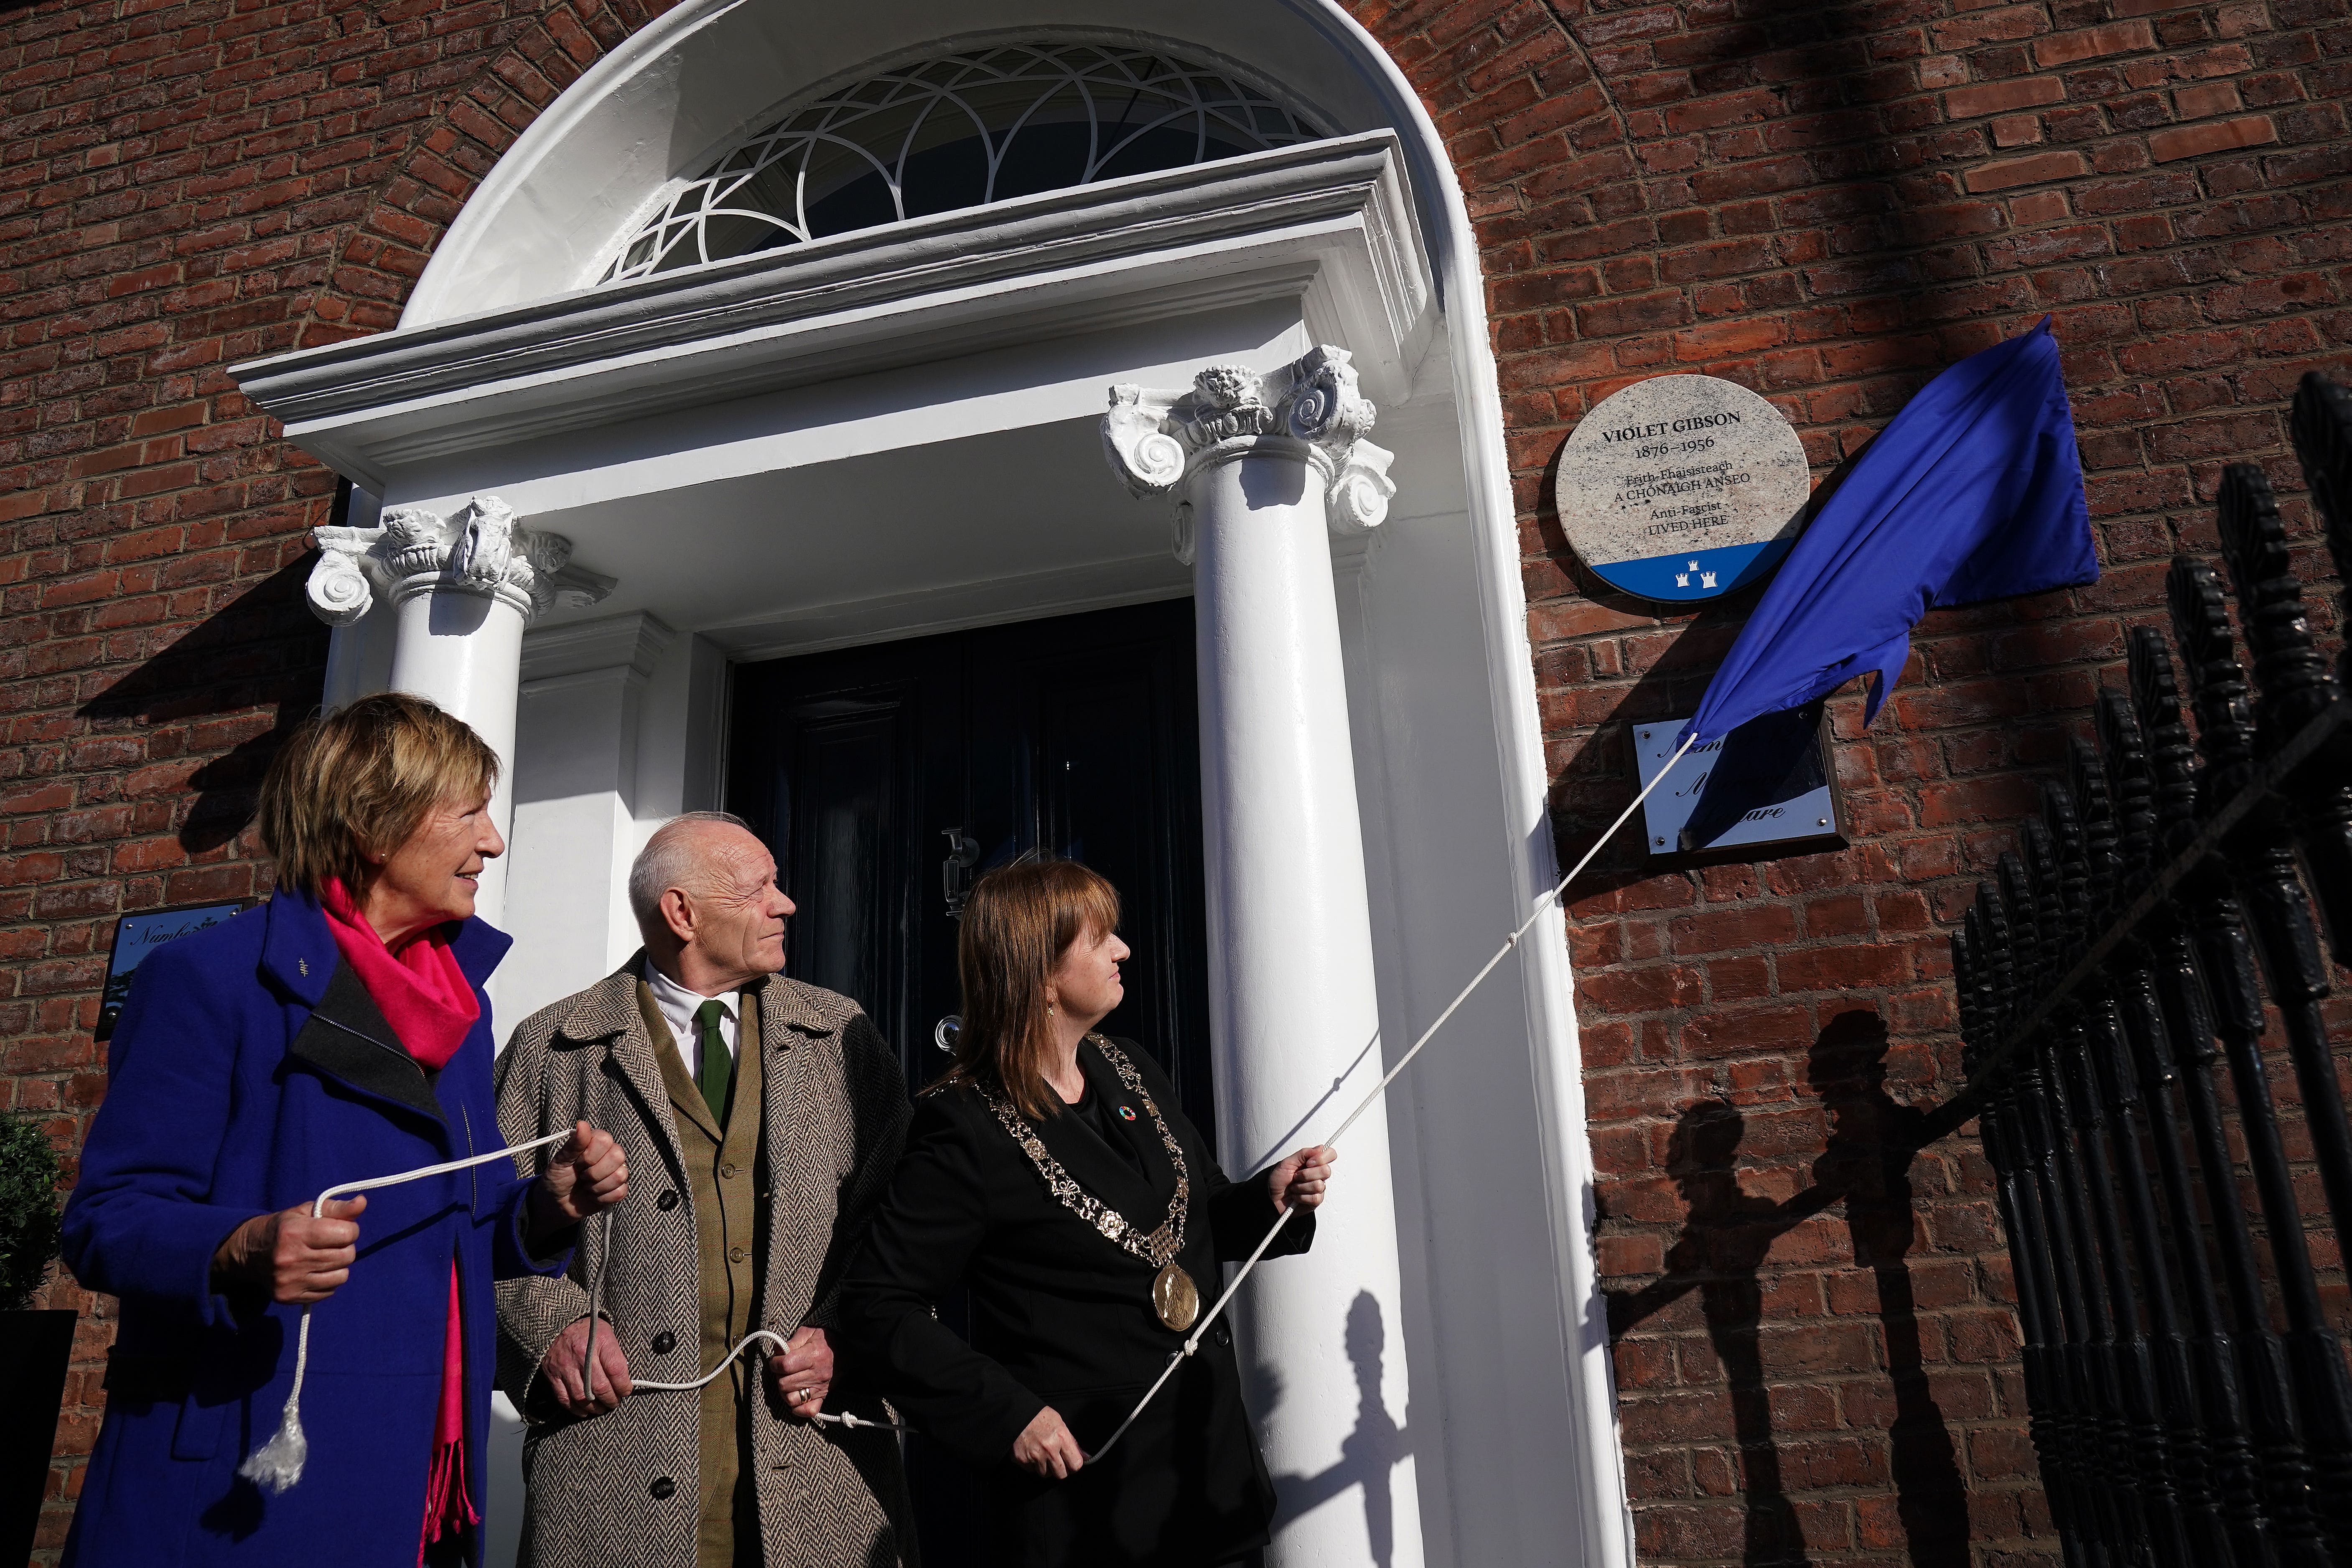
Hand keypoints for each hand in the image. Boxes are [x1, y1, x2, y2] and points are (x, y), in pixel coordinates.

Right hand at [212, 1196, 366, 1303]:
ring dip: (339, 1265)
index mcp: (295, 1232)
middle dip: (345, 1247)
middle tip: (331, 1243)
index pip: (345, 1234)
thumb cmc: (285, 1227)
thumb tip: (362, 1202)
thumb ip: (337, 1208)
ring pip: (341, 1276)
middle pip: (346, 1256)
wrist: (248, 1253)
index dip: (350, 1230)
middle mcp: (291, 1259)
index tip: (340, 1228)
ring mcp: (289, 1281)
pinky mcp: (289, 1297)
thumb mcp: (308, 1211)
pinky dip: (328, 1281)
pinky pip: (329, 1291)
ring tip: (324, 1257)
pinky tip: (315, 1271)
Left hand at [530, 1121, 628, 1234]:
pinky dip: (602, 1198)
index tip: (577, 1163)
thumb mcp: (560, 1161)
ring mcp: (616, 1172)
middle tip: (582, 1176)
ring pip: (620, 1175)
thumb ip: (574, 1144)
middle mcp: (610, 1154)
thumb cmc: (557, 1178)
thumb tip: (582, 1124)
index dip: (590, 1155)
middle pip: (617, 1156)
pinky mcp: (619, 1189)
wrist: (556, 1204)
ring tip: (587, 1186)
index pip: (605, 1140)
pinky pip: (620, 1192)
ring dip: (597, 1187)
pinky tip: (593, 1196)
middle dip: (594, 1172)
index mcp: (596, 1142)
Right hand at [540, 1314, 632, 1417]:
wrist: (557, 1323)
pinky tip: (584, 1410)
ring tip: (602, 1408)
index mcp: (600, 1341)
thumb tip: (624, 1379)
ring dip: (595, 1407)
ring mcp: (566, 1367)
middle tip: (615, 1402)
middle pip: (600, 1387)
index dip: (624, 1386)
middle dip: (611, 1400)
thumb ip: (615, 1355)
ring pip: (583, 1397)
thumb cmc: (587, 1329)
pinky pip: (565, 1398)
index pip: (616, 1370)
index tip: (626, 1390)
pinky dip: (576, 1408)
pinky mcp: (553, 1375)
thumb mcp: (607, 1333)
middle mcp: (582, 1355)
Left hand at [765, 1325, 832, 1419]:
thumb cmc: (824, 1340)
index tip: (776, 1360)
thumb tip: (777, 1353)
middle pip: (784, 1383)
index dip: (775, 1363)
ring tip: (789, 1381)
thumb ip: (791, 1342)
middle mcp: (817, 1373)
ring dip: (785, 1391)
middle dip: (778, 1376)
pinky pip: (807, 1411)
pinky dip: (798, 1408)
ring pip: (791, 1399)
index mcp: (813, 1355)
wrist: (847, 1349)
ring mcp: (820, 1387)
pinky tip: (796, 1396)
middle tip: (783, 1370)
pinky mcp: (822, 1396)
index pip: (785, 1365)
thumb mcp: (808, 1333)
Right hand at [1012, 1406, 1084, 1479]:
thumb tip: (1086, 1456)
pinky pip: (1032, 1470)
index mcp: (1061, 1437)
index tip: (1071, 1462)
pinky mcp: (1022, 1460)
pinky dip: (1032, 1465)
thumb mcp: (1060, 1423)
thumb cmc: (1039, 1416)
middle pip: (1061, 1474)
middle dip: (1061, 1469)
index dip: (1074, 1464)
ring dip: (1045, 1467)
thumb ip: (1072, 1442)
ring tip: (1042, 1454)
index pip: (1076, 1464)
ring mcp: (1034, 1456)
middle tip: (1057, 1460)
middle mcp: (1049, 1449)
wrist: (1016, 1413)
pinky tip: (1032, 1453)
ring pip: (1046, 1474)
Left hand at [1268, 1145, 1334, 1213]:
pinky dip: (1301, 1197)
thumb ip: (1304, 1154)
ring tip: (1294, 1187)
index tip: (1309, 1162)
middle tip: (1296, 1176)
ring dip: (1301, 1186)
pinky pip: (1315, 1198)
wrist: (1271, 1197)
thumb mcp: (1287, 1162)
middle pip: (1326, 1171)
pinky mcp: (1316, 1200)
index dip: (1322, 1158)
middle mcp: (1318, 1174)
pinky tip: (1296, 1195)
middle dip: (1306, 1174)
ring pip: (1319, 1185)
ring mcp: (1318, 1187)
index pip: (1330, 1154)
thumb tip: (1320, 1148)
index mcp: (1312, 1162)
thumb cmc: (1278, 1180)